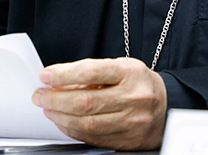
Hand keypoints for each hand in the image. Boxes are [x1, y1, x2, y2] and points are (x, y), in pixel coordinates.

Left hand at [32, 57, 166, 149]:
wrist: (167, 106)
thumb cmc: (139, 84)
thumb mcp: (122, 68)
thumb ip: (93, 74)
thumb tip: (60, 81)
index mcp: (130, 73)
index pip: (90, 72)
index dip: (64, 74)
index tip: (46, 75)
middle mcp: (132, 97)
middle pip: (84, 101)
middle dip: (55, 98)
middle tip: (40, 95)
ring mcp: (130, 121)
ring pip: (86, 123)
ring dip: (60, 116)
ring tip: (48, 109)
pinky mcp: (126, 140)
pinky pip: (92, 138)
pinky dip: (72, 130)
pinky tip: (63, 122)